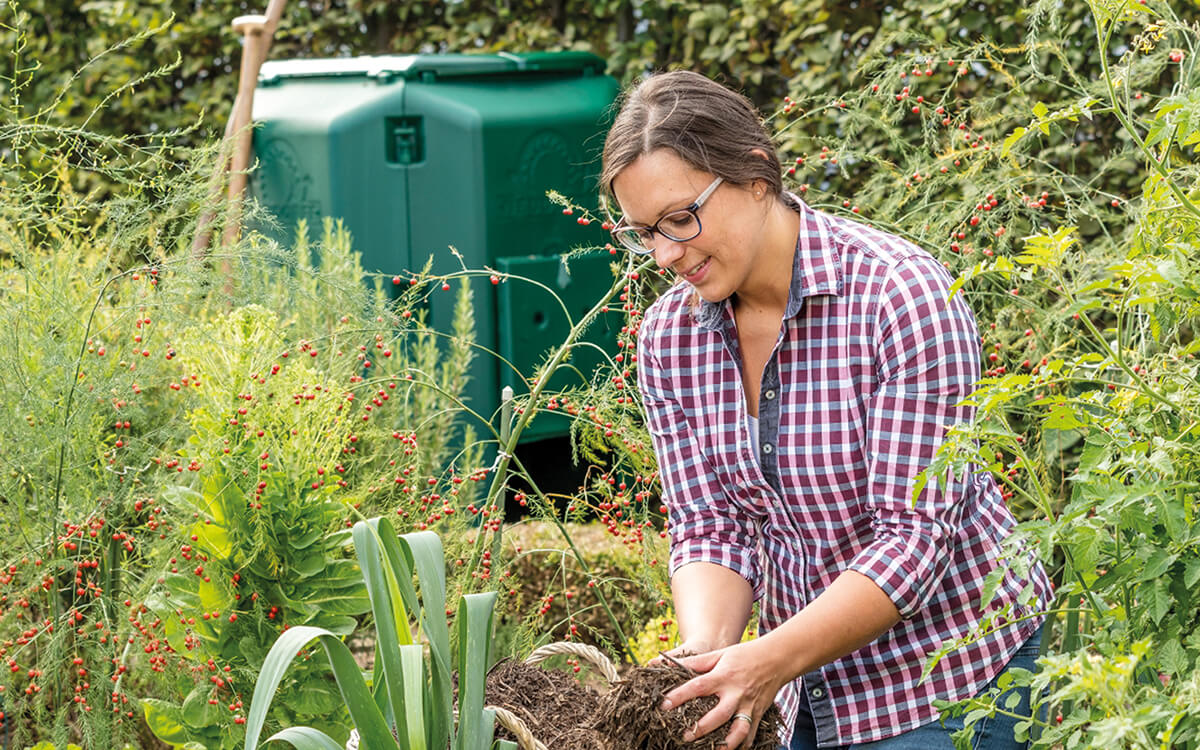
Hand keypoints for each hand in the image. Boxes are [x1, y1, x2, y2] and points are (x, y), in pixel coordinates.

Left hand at [658, 639, 786, 749]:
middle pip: (719, 714)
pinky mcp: (758, 713)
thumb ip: (695, 662)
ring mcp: (749, 705)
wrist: (777, 658)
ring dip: (726, 744)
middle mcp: (736, 693)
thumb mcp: (719, 654)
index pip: (698, 687)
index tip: (664, 705)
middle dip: (702, 728)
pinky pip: (751, 734)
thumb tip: (668, 664)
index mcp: (724, 676)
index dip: (679, 696)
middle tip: (685, 736)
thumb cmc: (744, 655)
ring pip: (739, 730)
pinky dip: (742, 745)